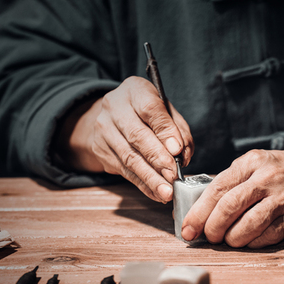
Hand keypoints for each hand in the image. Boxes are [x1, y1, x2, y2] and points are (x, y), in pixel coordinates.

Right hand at [56, 77, 193, 202]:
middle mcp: (114, 107)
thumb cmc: (149, 113)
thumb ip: (178, 130)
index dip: (165, 130)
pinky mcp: (100, 150)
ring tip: (166, 192)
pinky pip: (124, 170)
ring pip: (129, 157)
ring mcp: (103, 129)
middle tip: (173, 176)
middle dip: (157, 159)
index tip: (178, 150)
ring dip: (150, 178)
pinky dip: (142, 184)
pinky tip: (156, 193)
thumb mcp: (167, 111)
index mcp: (134, 90)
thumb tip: (182, 155)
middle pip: (136, 136)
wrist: (115, 115)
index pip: (150, 109)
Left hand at [181, 130, 283, 247]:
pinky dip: (253, 242)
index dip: (198, 212)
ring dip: (232, 238)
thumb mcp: (256, 164)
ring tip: (228, 240)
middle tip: (207, 237)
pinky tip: (249, 240)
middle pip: (229, 207)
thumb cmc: (283, 170)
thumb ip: (231, 182)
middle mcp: (266, 177)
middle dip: (212, 227)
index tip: (187, 228)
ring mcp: (282, 197)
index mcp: (251, 162)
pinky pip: (268, 235)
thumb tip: (200, 209)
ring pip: (248, 225)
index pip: (217, 188)